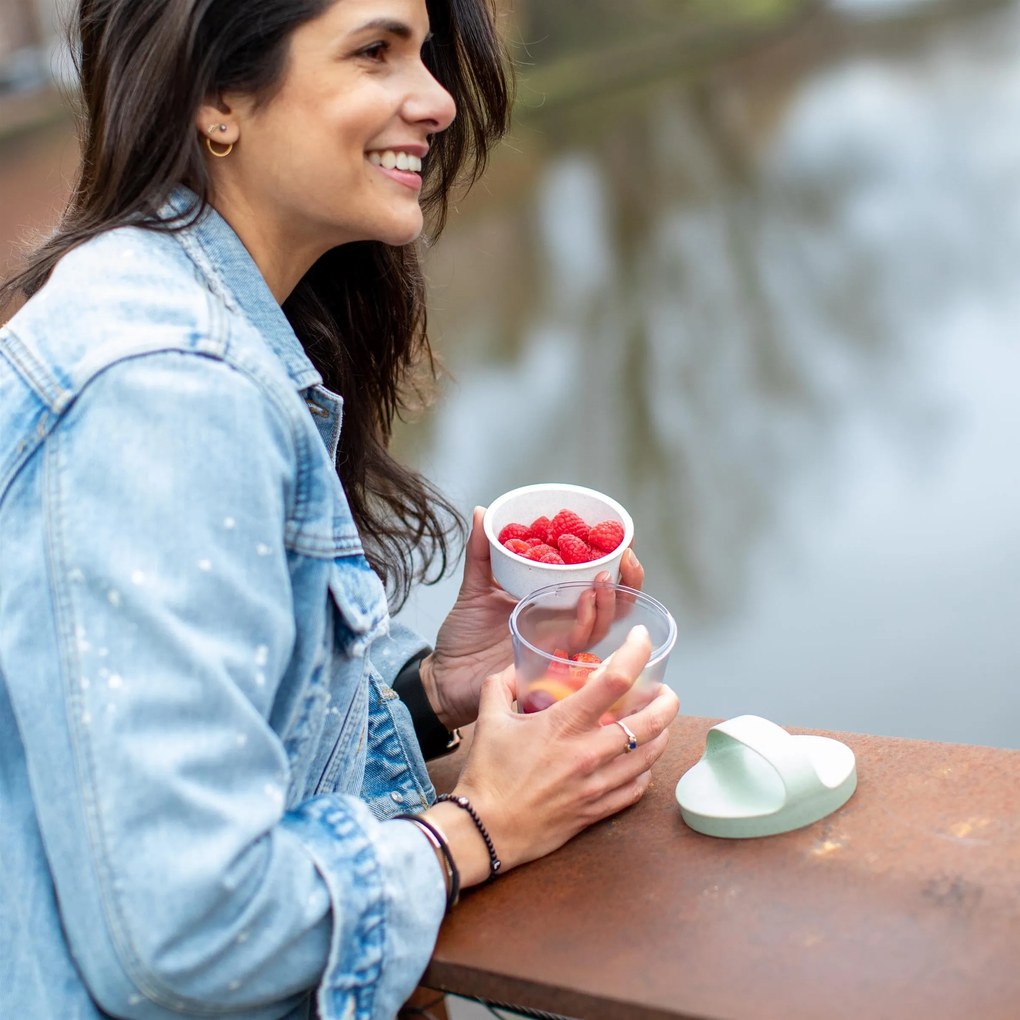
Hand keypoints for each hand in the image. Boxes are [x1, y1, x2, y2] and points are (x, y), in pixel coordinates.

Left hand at [422, 508, 644, 730]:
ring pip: (603, 625)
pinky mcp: (552, 664)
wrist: (446, 675)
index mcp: (553, 603)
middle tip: (627, 556)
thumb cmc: (463, 636)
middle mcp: (563, 624)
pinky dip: (586, 622)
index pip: (595, 583)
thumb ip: (482, 551)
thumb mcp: (474, 586)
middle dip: (628, 582)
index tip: (623, 539)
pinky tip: (584, 601)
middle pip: (613, 605)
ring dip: (609, 600)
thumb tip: (483, 511)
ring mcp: (559, 645)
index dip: (616, 565)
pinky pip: (579, 645)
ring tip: (604, 578)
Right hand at [426, 624, 678, 885]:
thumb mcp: (489, 719)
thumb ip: (502, 685)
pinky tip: (640, 761)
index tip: (641, 639)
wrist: (484, 830)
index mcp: (564, 724)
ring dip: (661, 733)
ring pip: (650, 756)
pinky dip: (645, 770)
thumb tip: (517, 670)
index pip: (615, 680)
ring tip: (658, 722)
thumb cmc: (487, 774)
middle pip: (650, 721)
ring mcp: (597, 785)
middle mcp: (588, 753)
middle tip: (662, 690)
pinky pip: (637, 789)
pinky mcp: (596, 811)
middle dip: (666, 699)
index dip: (636, 653)